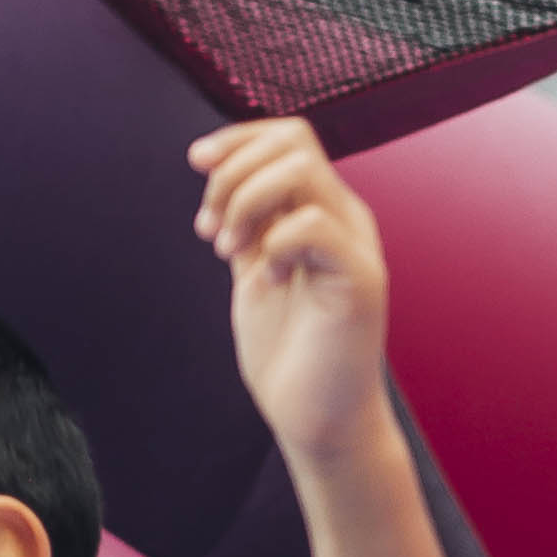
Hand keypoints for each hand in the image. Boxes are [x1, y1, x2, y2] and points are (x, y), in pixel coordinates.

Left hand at [190, 116, 393, 474]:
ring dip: (247, 202)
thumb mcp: (253, 270)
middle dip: (233, 173)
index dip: (237, 138)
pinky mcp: (361, 281)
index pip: (287, 136)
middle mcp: (343, 219)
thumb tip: (215, 174)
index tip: (195, 163)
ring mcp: (356, 246)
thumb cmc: (287, 352)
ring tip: (229, 250)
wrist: (316, 419)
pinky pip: (315, 225)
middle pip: (292, 142)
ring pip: (302, 170)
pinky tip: (267, 280)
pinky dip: (275, 243)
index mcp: (320, 211)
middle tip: (210, 229)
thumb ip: (246, 224)